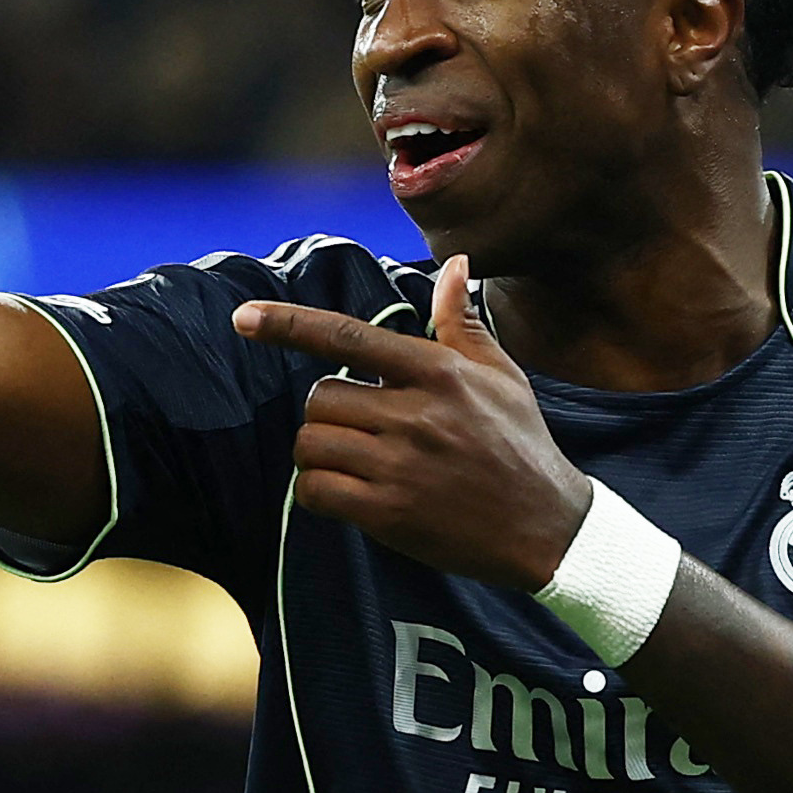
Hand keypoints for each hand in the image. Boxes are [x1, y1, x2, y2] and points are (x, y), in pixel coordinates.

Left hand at [233, 256, 593, 590]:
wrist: (548, 528)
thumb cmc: (521, 444)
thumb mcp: (502, 376)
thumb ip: (462, 324)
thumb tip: (456, 264)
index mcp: (438, 372)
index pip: (348, 336)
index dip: (289, 325)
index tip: (243, 317)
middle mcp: (416, 414)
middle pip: (320, 397)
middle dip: (329, 412)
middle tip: (363, 428)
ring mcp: (400, 466)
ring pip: (311, 443)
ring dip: (320, 452)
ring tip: (356, 460)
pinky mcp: (389, 513)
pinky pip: (316, 490)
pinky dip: (319, 491)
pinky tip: (348, 493)